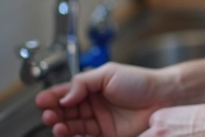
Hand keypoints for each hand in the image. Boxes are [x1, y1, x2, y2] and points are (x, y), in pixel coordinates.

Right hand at [35, 62, 175, 136]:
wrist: (163, 97)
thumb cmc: (141, 82)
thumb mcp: (108, 73)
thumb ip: (83, 82)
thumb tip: (64, 95)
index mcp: (92, 87)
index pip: (66, 92)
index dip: (52, 97)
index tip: (41, 101)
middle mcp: (93, 104)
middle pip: (66, 111)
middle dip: (54, 112)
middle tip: (48, 113)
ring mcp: (99, 120)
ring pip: (72, 125)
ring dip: (61, 125)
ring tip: (56, 123)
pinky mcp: (106, 134)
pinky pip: (84, 136)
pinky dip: (72, 135)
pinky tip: (66, 131)